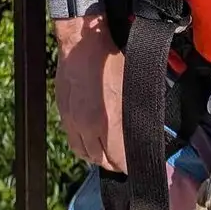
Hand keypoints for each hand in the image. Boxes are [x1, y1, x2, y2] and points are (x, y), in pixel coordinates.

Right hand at [55, 16, 127, 172]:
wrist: (81, 44)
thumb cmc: (110, 61)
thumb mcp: (133, 88)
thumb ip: (137, 115)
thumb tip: (146, 132)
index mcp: (107, 123)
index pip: (120, 159)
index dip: (131, 165)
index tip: (141, 165)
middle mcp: (88, 127)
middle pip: (102, 161)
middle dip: (116, 164)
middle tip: (126, 159)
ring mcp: (73, 122)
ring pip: (86, 155)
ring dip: (99, 158)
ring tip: (109, 153)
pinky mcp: (63, 115)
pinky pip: (74, 142)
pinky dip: (84, 148)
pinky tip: (92, 142)